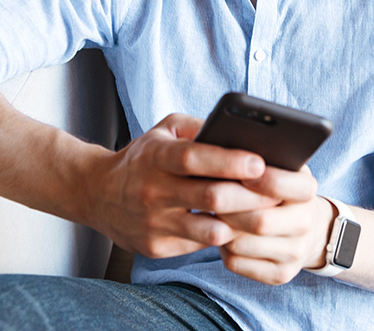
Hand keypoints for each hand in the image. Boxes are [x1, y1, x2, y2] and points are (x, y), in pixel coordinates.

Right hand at [83, 114, 279, 258]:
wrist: (96, 193)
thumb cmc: (141, 158)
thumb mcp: (163, 130)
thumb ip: (197, 126)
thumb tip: (236, 130)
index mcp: (155, 157)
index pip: (194, 158)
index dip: (229, 161)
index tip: (259, 162)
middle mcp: (152, 191)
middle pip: (211, 197)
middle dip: (251, 196)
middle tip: (278, 193)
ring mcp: (154, 223)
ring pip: (212, 229)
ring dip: (243, 222)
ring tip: (265, 214)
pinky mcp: (156, 247)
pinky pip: (201, 244)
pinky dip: (223, 236)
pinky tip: (238, 226)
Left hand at [216, 166, 335, 284]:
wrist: (307, 227)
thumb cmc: (280, 188)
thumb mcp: (279, 165)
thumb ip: (258, 155)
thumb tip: (224, 144)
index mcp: (307, 190)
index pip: (281, 185)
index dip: (256, 179)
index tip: (236, 173)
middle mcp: (306, 224)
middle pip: (258, 220)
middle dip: (227, 208)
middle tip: (205, 194)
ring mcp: (295, 253)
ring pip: (240, 244)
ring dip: (219, 228)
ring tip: (211, 213)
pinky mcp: (280, 275)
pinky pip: (235, 263)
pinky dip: (222, 248)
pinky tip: (222, 233)